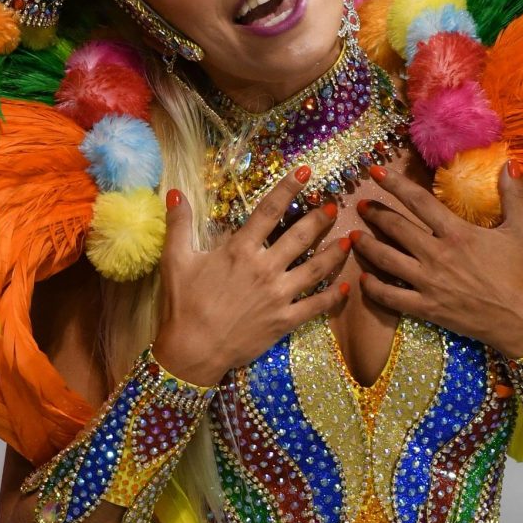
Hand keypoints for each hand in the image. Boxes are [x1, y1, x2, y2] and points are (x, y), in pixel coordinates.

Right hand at [152, 167, 350, 385]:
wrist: (192, 350)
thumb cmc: (182, 304)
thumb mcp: (176, 260)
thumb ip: (179, 225)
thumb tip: (174, 193)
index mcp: (240, 250)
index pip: (269, 210)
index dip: (288, 188)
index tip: (305, 172)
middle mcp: (265, 268)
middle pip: (301, 236)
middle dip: (320, 218)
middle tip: (334, 206)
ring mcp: (278, 295)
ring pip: (316, 268)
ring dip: (334, 252)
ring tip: (348, 240)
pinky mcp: (284, 320)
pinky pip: (316, 306)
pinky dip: (333, 296)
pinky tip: (345, 286)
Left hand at [353, 162, 522, 358]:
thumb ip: (513, 195)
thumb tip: (509, 164)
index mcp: (457, 233)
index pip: (418, 201)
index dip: (395, 184)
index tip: (376, 172)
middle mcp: (437, 254)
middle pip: (395, 227)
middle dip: (374, 213)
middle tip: (361, 205)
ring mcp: (428, 282)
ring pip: (386, 259)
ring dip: (366, 245)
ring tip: (353, 236)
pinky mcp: (426, 308)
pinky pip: (391, 296)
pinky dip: (374, 287)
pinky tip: (364, 279)